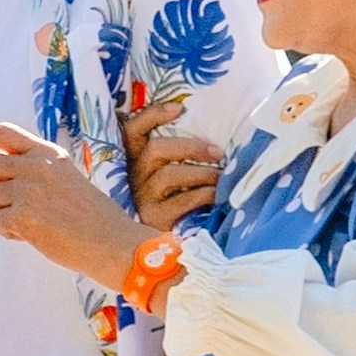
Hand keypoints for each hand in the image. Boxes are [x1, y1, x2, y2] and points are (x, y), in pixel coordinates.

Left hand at [0, 127, 148, 284]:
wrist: (113, 243)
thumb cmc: (93, 218)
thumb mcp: (66, 179)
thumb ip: (35, 171)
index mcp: (49, 153)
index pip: (4, 133)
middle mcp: (37, 165)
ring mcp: (29, 189)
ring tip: (26, 224)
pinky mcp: (24, 215)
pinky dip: (8, 233)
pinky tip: (32, 236)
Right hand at [125, 105, 226, 234]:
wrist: (160, 247)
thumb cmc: (173, 200)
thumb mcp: (170, 176)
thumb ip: (177, 157)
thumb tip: (213, 141)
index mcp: (134, 160)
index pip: (133, 130)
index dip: (153, 115)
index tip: (180, 108)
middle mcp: (133, 177)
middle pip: (156, 150)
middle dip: (190, 148)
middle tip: (217, 152)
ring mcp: (142, 198)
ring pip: (168, 175)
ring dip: (201, 173)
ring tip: (222, 176)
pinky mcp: (154, 219)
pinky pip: (182, 201)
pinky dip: (204, 194)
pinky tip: (218, 196)